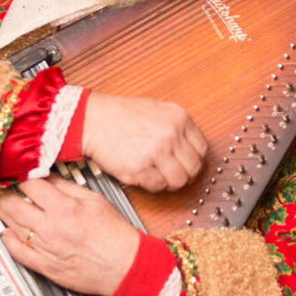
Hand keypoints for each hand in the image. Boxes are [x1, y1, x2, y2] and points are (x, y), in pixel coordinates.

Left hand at [0, 177, 140, 295]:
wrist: (124, 265)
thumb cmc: (115, 234)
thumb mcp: (95, 200)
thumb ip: (67, 187)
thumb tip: (49, 177)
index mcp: (65, 208)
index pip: (30, 186)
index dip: (20, 176)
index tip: (18, 174)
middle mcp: (51, 229)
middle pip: (12, 206)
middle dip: (2, 193)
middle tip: (0, 188)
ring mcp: (45, 249)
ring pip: (11, 227)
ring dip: (3, 213)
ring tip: (1, 205)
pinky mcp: (44, 266)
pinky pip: (17, 252)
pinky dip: (8, 240)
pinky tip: (8, 232)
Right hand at [79, 92, 207, 191]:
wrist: (93, 119)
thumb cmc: (121, 115)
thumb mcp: (158, 109)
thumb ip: (177, 126)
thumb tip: (191, 147)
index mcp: (179, 118)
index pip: (201, 149)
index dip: (194, 159)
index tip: (186, 163)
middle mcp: (171, 134)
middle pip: (194, 167)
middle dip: (185, 174)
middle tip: (173, 173)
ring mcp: (157, 152)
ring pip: (179, 180)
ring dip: (170, 182)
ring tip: (159, 176)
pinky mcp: (141, 169)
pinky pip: (158, 186)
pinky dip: (152, 185)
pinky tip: (144, 175)